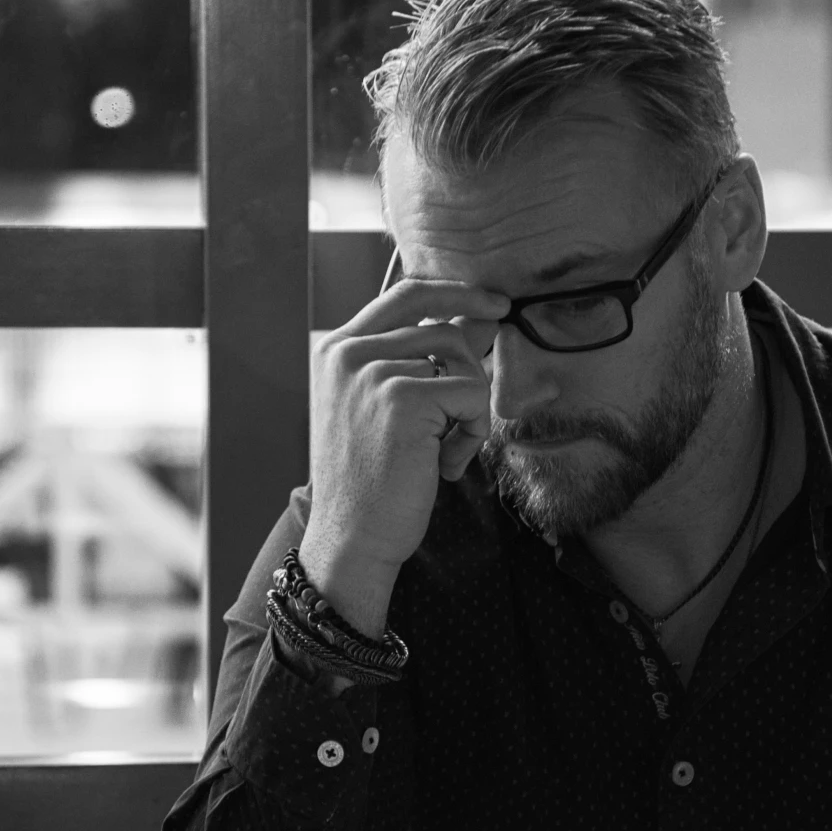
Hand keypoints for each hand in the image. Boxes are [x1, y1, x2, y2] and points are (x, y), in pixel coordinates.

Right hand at [301, 277, 504, 635]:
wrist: (352, 537)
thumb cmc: (373, 481)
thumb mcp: (388, 409)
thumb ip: (420, 361)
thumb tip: (482, 316)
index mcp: (337, 349)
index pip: (405, 293)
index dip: (455, 292)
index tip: (494, 303)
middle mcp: (348, 351)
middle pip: (442, 325)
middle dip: (473, 365)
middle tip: (478, 395)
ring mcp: (372, 370)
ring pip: (462, 360)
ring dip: (470, 409)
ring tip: (445, 450)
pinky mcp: (402, 397)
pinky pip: (473, 393)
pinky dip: (473, 432)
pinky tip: (446, 463)